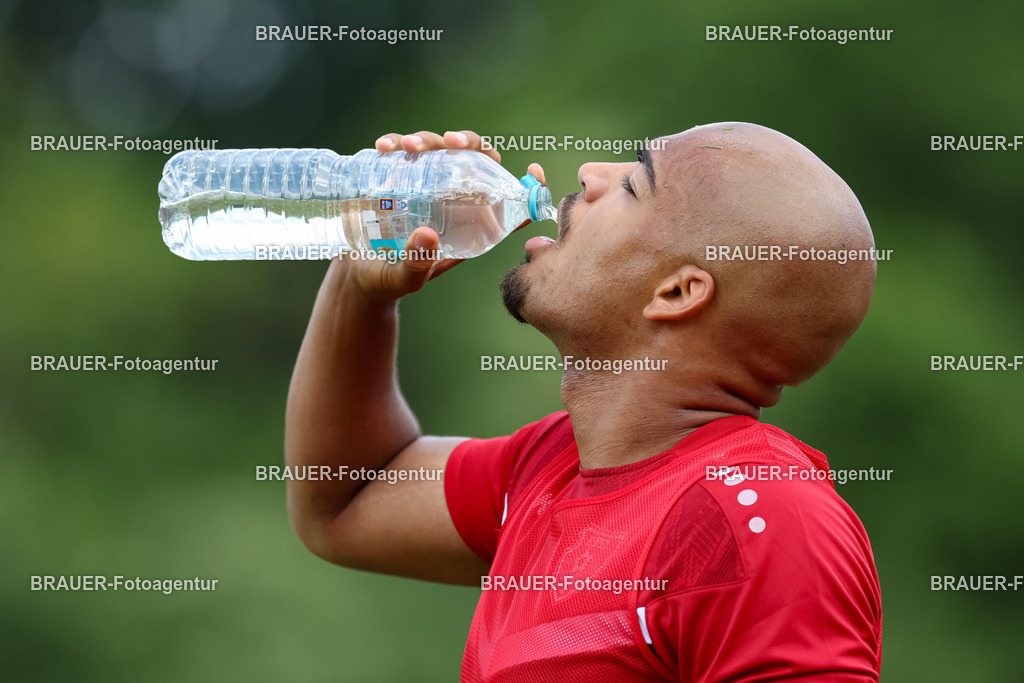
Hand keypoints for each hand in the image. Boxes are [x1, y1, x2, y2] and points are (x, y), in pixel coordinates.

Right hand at [340, 130, 545, 301]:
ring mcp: (423, 182)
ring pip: (437, 147)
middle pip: (472, 157)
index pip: (504, 194)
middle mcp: (450, 197)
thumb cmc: (388, 280)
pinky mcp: (395, 175)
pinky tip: (383, 147)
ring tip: (405, 147)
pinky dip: (395, 143)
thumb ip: (418, 262)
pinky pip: (401, 150)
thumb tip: (427, 235)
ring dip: (426, 139)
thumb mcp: (406, 278)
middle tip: (450, 144)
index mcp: (466, 222)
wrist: (354, 275)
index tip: (534, 170)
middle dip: (466, 141)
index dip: (526, 183)